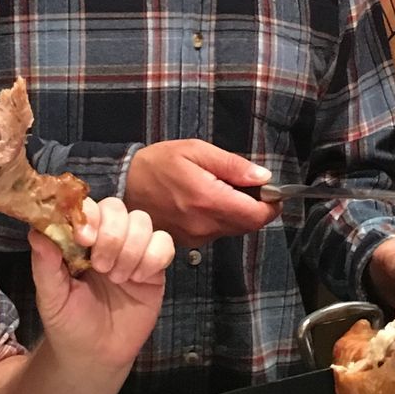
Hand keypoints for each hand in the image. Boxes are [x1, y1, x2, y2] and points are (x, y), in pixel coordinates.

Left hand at [33, 197, 172, 371]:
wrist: (95, 356)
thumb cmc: (68, 323)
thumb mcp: (51, 297)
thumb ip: (45, 265)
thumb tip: (36, 232)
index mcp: (79, 240)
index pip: (87, 207)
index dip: (89, 216)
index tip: (83, 239)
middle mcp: (107, 239)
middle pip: (118, 208)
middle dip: (111, 234)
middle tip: (101, 267)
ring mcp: (133, 251)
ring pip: (143, 222)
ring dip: (131, 248)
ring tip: (117, 278)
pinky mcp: (154, 268)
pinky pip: (164, 244)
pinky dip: (153, 257)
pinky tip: (138, 279)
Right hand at [123, 139, 278, 247]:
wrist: (123, 185)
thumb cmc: (157, 164)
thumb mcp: (195, 151)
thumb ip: (232, 165)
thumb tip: (263, 178)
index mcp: (208, 200)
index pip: (256, 215)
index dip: (271, 205)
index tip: (271, 191)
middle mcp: (204, 225)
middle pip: (248, 225)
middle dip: (255, 207)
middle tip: (244, 185)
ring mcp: (195, 238)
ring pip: (233, 229)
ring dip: (237, 213)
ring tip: (220, 189)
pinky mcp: (188, 243)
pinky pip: (217, 232)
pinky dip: (221, 218)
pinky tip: (207, 201)